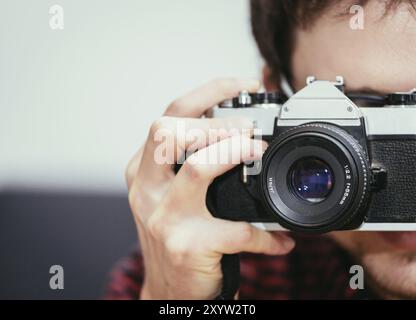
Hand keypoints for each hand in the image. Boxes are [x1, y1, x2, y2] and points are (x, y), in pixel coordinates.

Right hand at [126, 78, 295, 298]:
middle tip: (249, 128)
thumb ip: (190, 165)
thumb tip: (239, 134)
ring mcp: (164, 217)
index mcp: (143, 171)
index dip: (207, 93)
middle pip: (169, 133)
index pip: (169, 117)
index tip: (242, 85)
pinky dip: (265, 234)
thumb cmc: (176, 237)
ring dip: (234, 154)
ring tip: (258, 153)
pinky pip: (237, 230)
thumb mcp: (171, 197)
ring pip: (197, 170)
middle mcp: (146, 190)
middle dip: (216, 122)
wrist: (168, 291)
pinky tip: (280, 240)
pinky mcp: (187, 246)